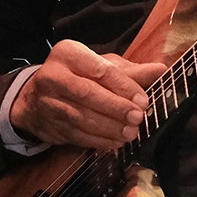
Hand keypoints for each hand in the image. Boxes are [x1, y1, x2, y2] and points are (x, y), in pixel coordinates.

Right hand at [10, 40, 165, 150]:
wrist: (35, 97)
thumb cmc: (77, 76)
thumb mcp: (100, 65)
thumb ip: (130, 71)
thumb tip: (161, 71)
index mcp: (68, 54)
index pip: (99, 70)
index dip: (123, 86)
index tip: (143, 100)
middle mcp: (53, 76)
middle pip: (87, 93)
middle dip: (116, 108)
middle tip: (138, 118)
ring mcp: (48, 102)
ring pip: (81, 118)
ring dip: (110, 128)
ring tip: (131, 133)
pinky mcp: (50, 125)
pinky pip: (77, 135)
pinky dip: (99, 141)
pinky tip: (116, 141)